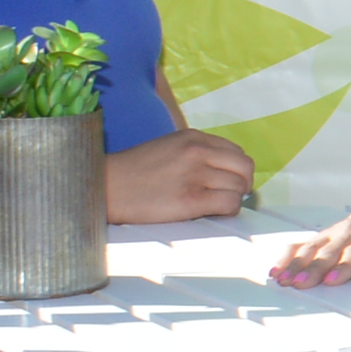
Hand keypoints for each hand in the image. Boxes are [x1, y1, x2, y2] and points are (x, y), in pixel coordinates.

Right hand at [101, 127, 261, 226]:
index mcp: (192, 137)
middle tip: (230, 195)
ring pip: (240, 187)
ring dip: (233, 199)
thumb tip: (221, 170)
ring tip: (216, 205)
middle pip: (244, 167)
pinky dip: (228, 211)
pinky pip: (229, 204)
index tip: (227, 181)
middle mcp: (197, 151)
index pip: (235, 151)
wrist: (106, 187)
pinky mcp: (191, 199)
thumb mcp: (167, 148)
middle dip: (242, 183)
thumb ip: (195, 153)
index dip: (235, 169)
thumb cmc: (133, 172)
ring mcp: (195, 174)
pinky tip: (214, 213)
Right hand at [265, 187, 350, 288]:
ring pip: (314, 246)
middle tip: (298, 284)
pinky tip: (276, 267)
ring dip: (296, 263)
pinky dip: (291, 254)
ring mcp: (338, 231)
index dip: (345, 266)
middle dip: (314, 268)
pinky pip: (307, 242)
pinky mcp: (328, 233)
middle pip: (332, 251)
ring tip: (280, 278)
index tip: (332, 280)